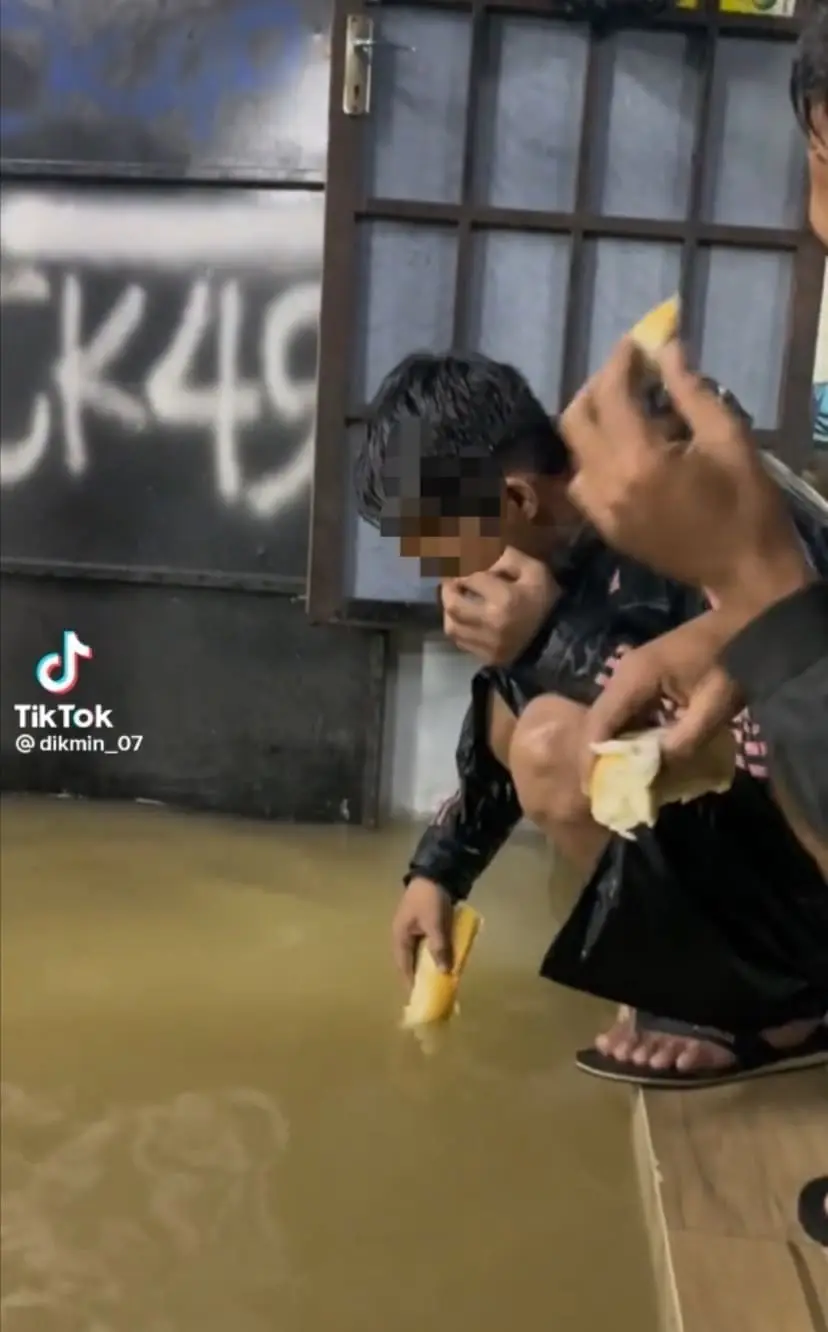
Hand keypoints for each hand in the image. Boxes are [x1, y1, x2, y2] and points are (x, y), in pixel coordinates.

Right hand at [391, 877, 453, 982]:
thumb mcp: (435, 925)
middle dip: (423, 974)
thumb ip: (439, 949)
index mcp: (400, 936)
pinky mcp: (426, 922)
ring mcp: (415, 927)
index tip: (421, 996)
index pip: (404, 966)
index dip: (411, 982)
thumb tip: (445, 972)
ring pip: (422, 951)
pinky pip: (430, 942)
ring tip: (443, 976)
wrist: (437, 871)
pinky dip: (437, 950)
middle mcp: (404, 934)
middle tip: (435, 988)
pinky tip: (448, 957)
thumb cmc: (431, 900)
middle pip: (412, 960)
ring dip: (432, 962)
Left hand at [441, 548, 557, 665]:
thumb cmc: (547, 602)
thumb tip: (487, 563)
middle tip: (450, 584)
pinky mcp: (488, 657)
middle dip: (448, 591)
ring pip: (452, 627)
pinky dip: (458, 629)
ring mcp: (488, 643)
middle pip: (453, 605)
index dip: (468, 574)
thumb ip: (511, 560)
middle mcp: (492, 622)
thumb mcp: (536, 572)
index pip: (473, 580)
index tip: (468, 573)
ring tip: (454, 603)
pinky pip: (461, 643)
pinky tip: (463, 621)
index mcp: (506, 598)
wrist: (558, 639)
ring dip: (449, 612)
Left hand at [561, 338, 811, 623]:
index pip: (610, 396)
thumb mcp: (728, 438)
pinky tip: (623, 451)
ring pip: (574, 452)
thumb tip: (666, 349)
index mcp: (640, 460)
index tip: (634, 344)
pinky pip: (583, 483)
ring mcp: (601, 511)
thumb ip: (690, 391)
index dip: (619, 362)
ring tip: (625, 412)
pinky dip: (594, 458)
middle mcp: (608, 484)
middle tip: (624, 375)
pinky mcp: (605, 528)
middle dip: (596, 388)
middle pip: (575, 420)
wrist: (743, 571)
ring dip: (592, 424)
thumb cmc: (745, 502)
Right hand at [580, 613, 742, 791]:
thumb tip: (654, 775)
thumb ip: (683, 742)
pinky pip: (627, 710)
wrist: (748, 622)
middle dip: (597, 757)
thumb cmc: (733, 663)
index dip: (591, 758)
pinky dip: (628, 735)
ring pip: (611, 716)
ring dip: (612, 747)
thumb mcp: (714, 706)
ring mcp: (633, 671)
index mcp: (636, 677)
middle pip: (598, 720)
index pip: (599, 723)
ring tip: (616, 780)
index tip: (591, 791)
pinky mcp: (644, 676)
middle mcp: (625, 671)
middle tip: (601, 792)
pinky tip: (637, 757)